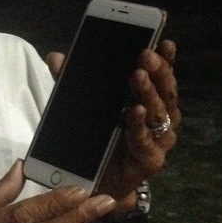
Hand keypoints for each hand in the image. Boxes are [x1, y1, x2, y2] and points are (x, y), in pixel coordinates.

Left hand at [45, 41, 180, 199]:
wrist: (95, 181)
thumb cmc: (96, 141)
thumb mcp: (81, 107)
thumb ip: (71, 82)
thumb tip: (56, 57)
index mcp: (149, 101)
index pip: (161, 76)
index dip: (165, 59)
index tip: (163, 41)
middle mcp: (160, 119)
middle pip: (165, 92)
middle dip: (156, 71)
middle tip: (145, 55)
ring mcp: (158, 141)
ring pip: (159, 114)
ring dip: (148, 93)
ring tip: (137, 77)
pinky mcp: (150, 161)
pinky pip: (146, 142)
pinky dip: (140, 126)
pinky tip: (135, 112)